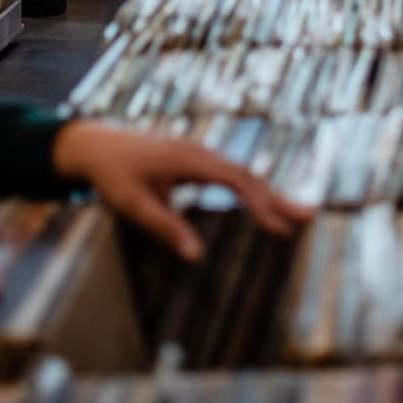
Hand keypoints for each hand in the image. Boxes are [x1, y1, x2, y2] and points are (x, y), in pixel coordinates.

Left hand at [52, 121, 313, 261]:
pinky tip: (262, 204)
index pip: (235, 179)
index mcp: (189, 159)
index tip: (279, 226)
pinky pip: (229, 174)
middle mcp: (199, 152)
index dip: (260, 202)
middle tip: (308, 217)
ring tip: (294, 214)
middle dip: (277, 197)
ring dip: (267, 193)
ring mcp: (198, 154)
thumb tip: (197, 257)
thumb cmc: (112, 176)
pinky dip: (250, 189)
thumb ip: (166, 228)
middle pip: (246, 175)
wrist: (94, 145)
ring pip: (241, 173)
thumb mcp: (134, 205)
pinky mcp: (194, 159)